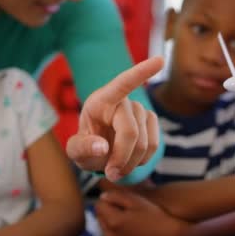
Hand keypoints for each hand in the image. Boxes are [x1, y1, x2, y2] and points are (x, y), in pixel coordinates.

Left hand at [66, 57, 163, 181]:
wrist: (100, 153)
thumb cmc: (86, 146)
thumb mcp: (75, 151)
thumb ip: (82, 148)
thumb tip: (102, 147)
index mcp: (101, 100)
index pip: (122, 83)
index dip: (141, 73)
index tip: (160, 60)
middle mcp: (123, 101)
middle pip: (130, 131)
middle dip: (122, 158)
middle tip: (111, 175)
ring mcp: (140, 110)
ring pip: (144, 142)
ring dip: (131, 163)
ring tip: (117, 169)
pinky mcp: (151, 122)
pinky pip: (155, 145)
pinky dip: (143, 160)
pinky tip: (131, 161)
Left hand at [95, 190, 188, 235]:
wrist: (167, 234)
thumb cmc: (154, 216)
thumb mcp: (136, 201)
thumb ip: (116, 196)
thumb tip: (103, 197)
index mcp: (113, 221)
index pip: (98, 205)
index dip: (108, 200)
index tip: (119, 199)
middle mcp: (110, 235)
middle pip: (100, 217)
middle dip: (108, 211)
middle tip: (125, 208)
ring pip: (105, 227)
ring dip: (111, 221)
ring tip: (129, 218)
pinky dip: (116, 231)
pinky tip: (130, 227)